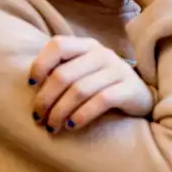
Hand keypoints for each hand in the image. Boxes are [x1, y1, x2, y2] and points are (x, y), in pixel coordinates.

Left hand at [29, 36, 153, 131]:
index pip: (58, 45)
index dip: (40, 64)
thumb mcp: (83, 72)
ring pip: (79, 90)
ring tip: (52, 126)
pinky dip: (81, 115)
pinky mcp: (130, 89)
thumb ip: (62, 71)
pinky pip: (101, 101)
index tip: (30, 86)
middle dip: (45, 99)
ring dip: (59, 112)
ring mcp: (118, 70)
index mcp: (87, 46)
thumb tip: (31, 87)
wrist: (140, 97)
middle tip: (37, 118)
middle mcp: (103, 54)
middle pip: (64, 75)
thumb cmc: (102, 86)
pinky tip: (71, 125)